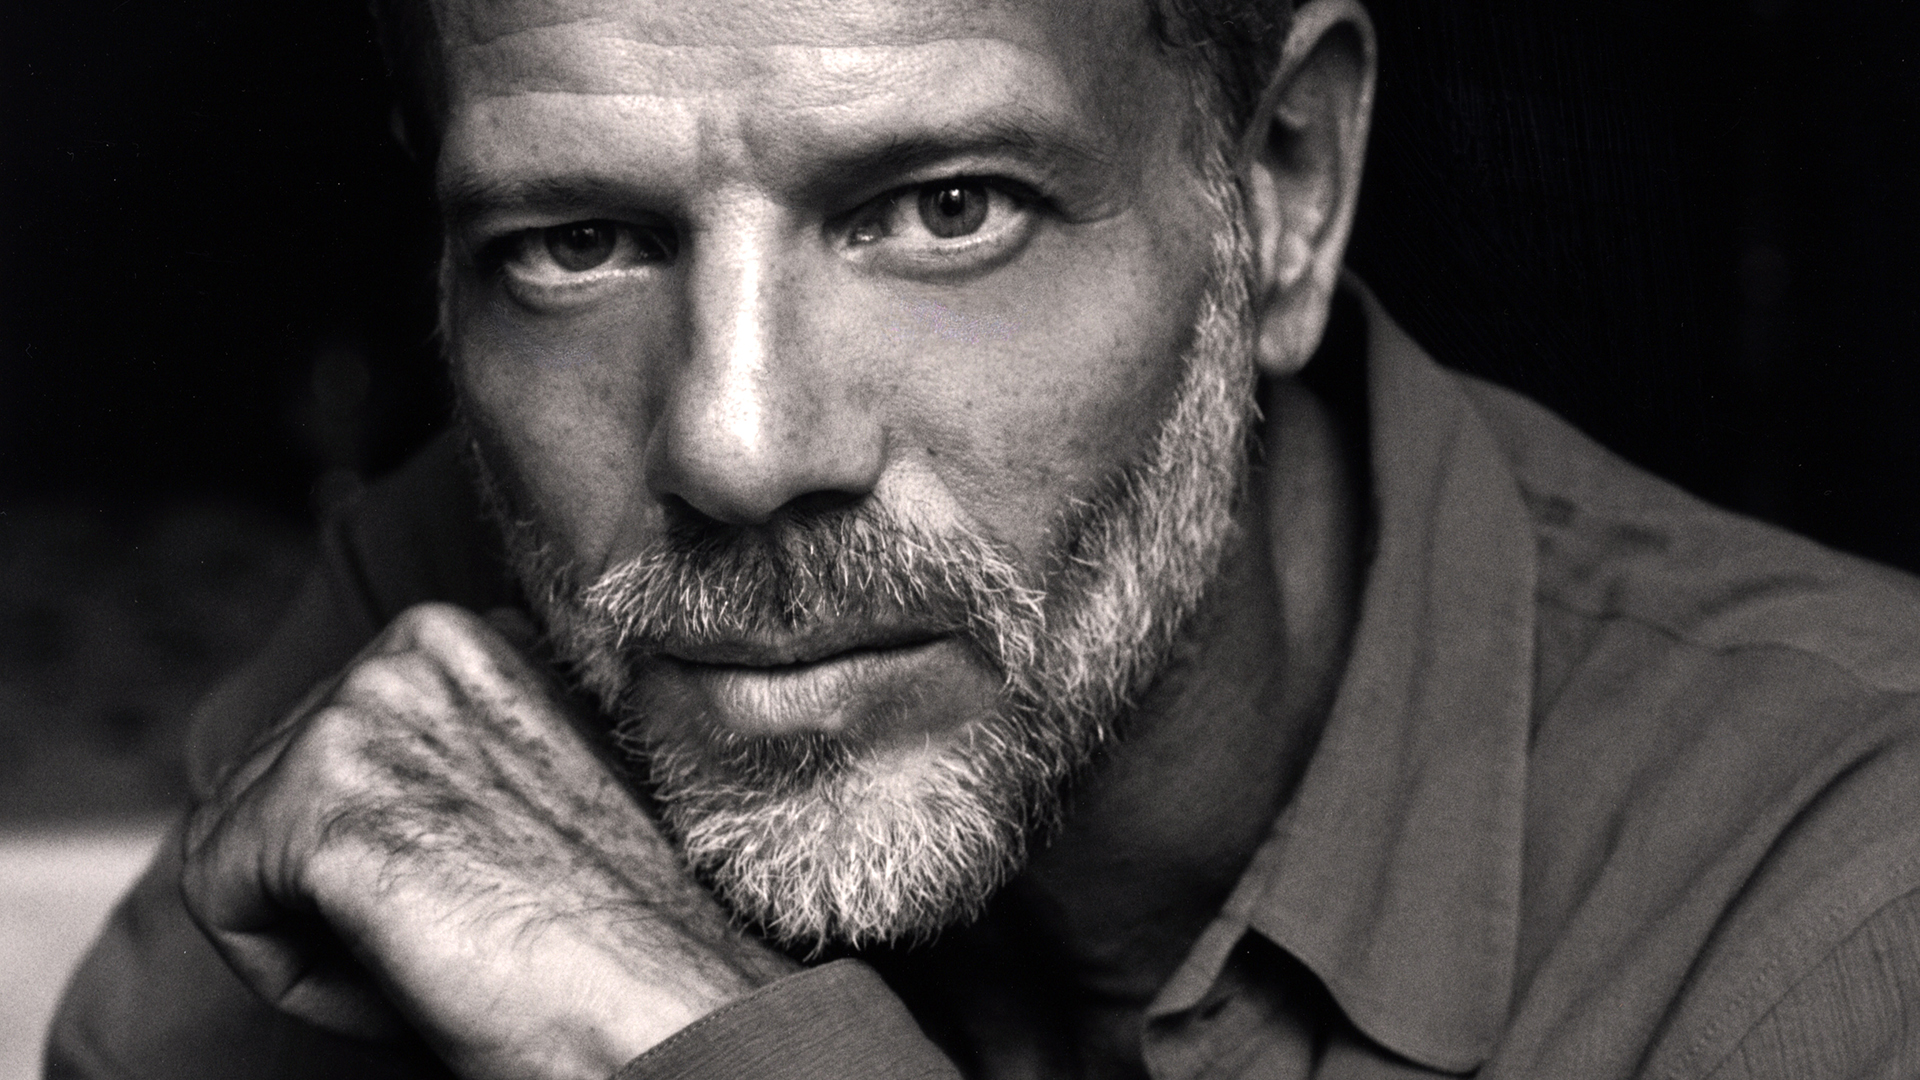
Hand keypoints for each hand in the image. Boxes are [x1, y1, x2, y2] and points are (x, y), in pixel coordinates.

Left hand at [181, 602, 795, 1079]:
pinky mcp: (323, 799)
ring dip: (317, 932)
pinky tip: (406, 971)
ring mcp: (363, 708)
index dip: (382, 851)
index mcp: (463, 630)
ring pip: (234, 847)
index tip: (482, 890)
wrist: (671, 1003)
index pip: (316, 749)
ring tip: (440, 948)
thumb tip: (340, 764)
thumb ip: (437, 742)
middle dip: (333, 890)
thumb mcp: (526, 783)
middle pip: (264, 792)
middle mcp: (412, 641)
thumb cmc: (616, 926)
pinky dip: (292, 973)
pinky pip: (217, 903)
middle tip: (463, 930)